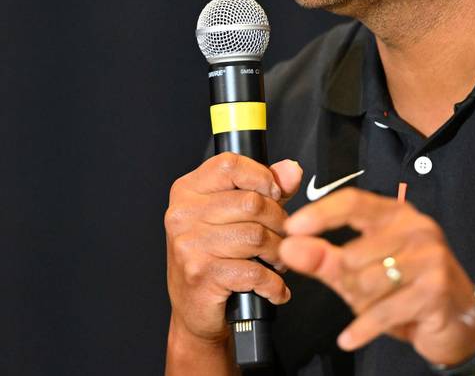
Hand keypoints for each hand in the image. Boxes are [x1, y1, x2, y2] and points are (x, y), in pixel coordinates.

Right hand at [164, 152, 303, 343]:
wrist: (193, 309)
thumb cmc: (213, 258)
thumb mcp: (233, 216)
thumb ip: (264, 190)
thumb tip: (291, 171)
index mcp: (188, 191)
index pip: (229, 165)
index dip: (261, 176)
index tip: (276, 193)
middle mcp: (183, 214)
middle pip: (252, 203)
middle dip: (278, 223)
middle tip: (281, 237)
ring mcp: (190, 244)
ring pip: (257, 236)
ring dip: (278, 253)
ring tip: (277, 261)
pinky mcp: (202, 274)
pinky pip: (255, 272)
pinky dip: (273, 284)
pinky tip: (274, 287)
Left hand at [279, 188, 474, 365]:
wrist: (458, 322)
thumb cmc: (407, 290)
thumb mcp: (359, 272)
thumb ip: (323, 258)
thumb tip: (289, 247)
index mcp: (396, 214)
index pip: (353, 202)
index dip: (321, 213)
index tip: (292, 228)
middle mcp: (416, 229)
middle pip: (353, 253)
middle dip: (348, 283)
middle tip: (363, 294)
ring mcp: (429, 258)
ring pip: (366, 282)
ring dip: (362, 304)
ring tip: (377, 307)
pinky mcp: (435, 290)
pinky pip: (382, 310)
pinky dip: (362, 328)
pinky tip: (350, 337)